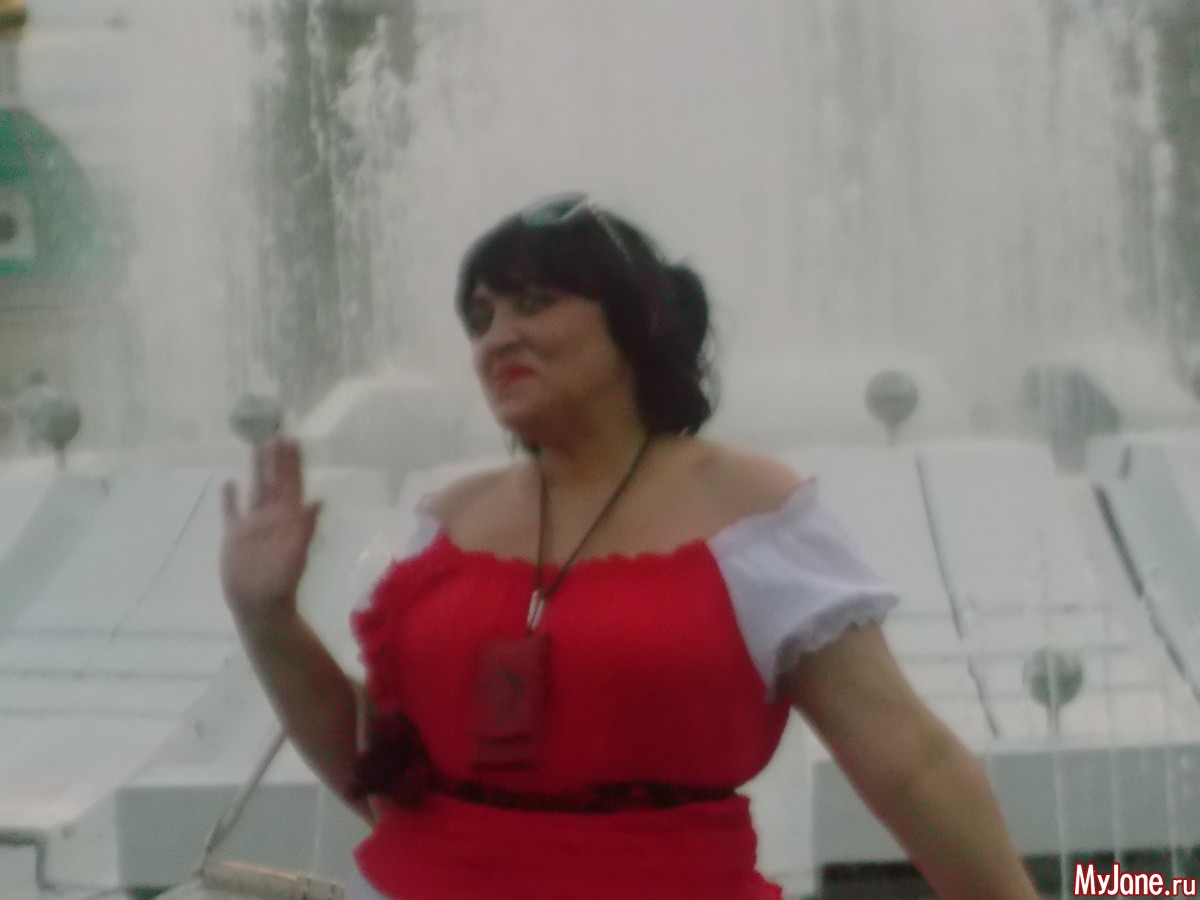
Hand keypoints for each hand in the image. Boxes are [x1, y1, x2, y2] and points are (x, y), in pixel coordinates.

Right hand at [221, 435, 321, 633]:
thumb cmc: (281, 582)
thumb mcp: (296, 554)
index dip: (292, 462)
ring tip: (257, 446)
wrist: (260, 605)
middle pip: (274, 480)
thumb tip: (318, 501)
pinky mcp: (235, 536)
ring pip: (255, 489)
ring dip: (256, 469)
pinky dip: (230, 498)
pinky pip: (231, 511)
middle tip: (275, 431)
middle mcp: (272, 516)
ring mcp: (253, 525)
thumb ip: (306, 527)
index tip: (292, 439)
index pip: (291, 483)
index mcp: (288, 518)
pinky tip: (228, 482)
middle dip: (276, 458)